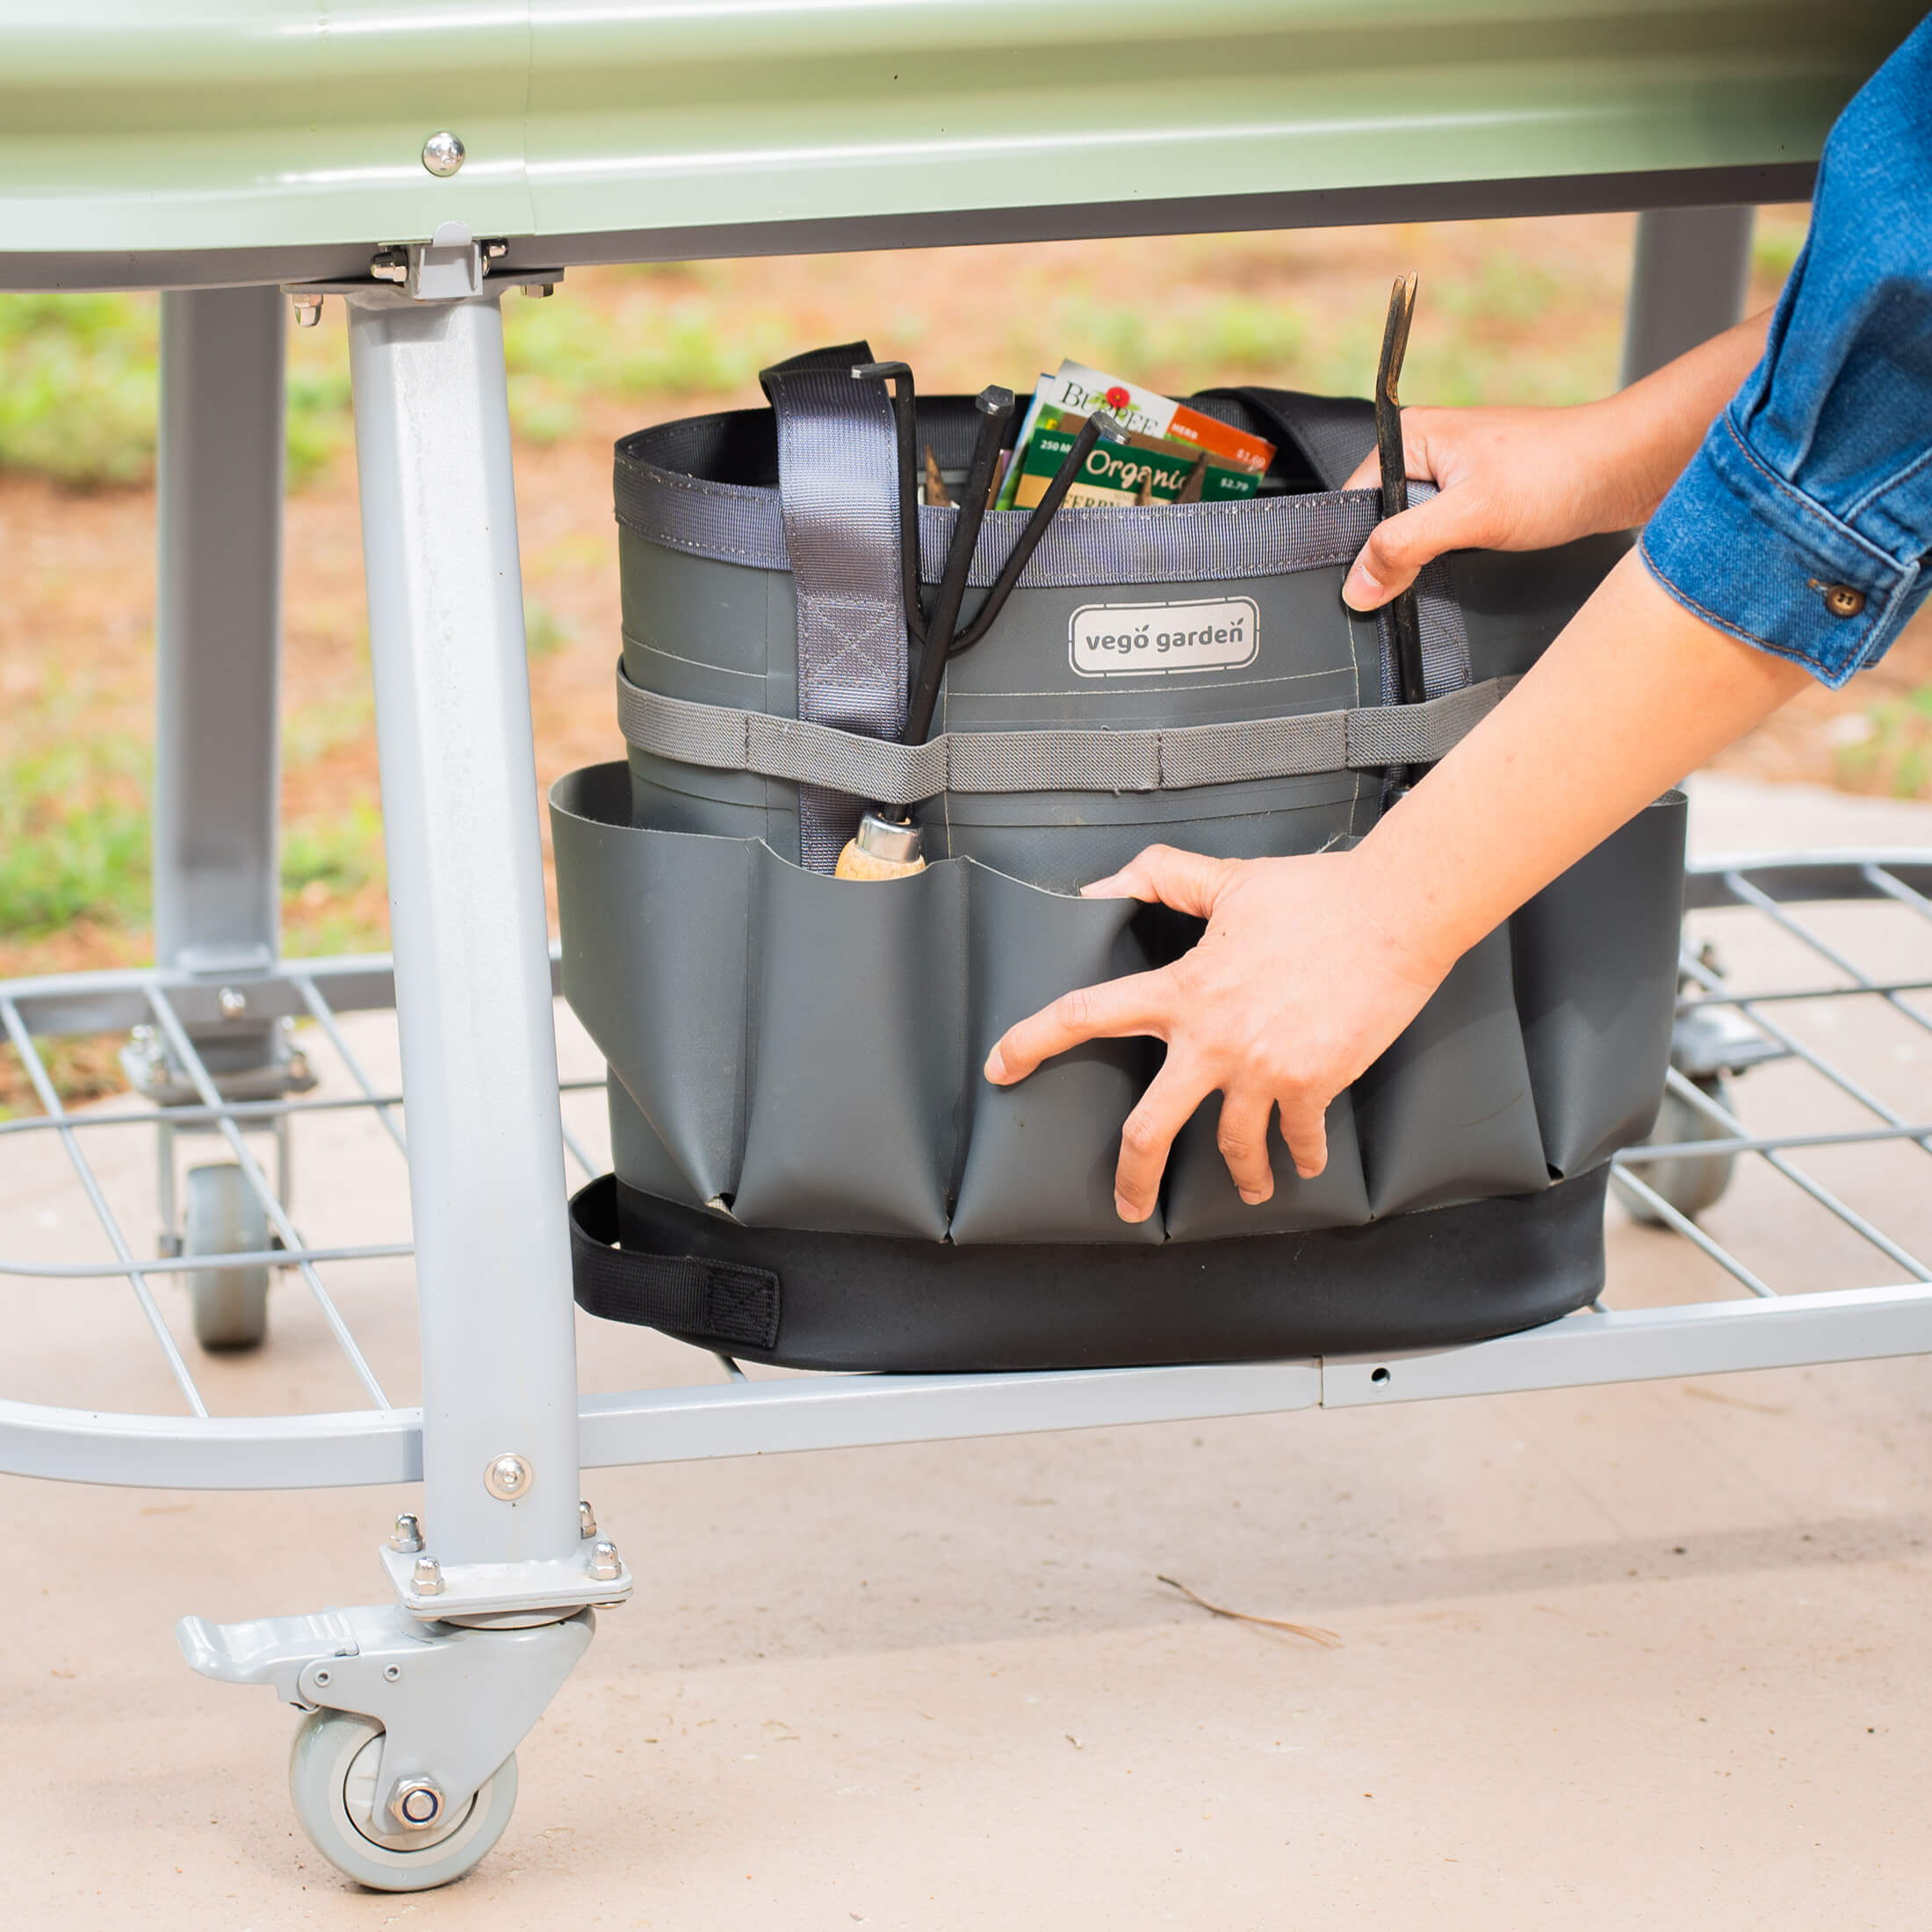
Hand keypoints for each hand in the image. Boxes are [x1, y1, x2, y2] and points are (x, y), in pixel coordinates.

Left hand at [981, 843, 1451, 1222]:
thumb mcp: (1227, 881)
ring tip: (1249, 1189)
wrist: (1396, 913)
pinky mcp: (1314, 1083)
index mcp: (1182, 991)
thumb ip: (1163, 878)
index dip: (1033, 1043)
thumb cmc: (1315, 894)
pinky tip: (1306, 1162)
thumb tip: (1107, 883)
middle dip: (1133, 1175)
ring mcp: (1263, 1068)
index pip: (1085, 1016)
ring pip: (1232, 1148)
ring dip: (1242, 1176)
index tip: (1002, 1068)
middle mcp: (1213, 1039)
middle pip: (1151, 1129)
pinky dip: (1303, 1154)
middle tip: (1129, 1205)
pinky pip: (1298, 1137)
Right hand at [1341, 304, 1773, 610]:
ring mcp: (1455, 473)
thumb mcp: (1469, 516)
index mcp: (1409, 435)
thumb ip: (1403, 548)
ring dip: (1431, 560)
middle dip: (1397, 558)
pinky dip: (1454, 557)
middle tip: (1427, 576)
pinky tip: (1477, 561)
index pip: (1354, 503)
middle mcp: (1427, 449)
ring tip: (1465, 558)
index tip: (1372, 588)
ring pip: (1414, 534)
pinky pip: (1445, 536)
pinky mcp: (1481, 496)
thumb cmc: (1561, 471)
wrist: (1631, 468)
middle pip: (1381, 522)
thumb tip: (1357, 586)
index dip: (1360, 551)